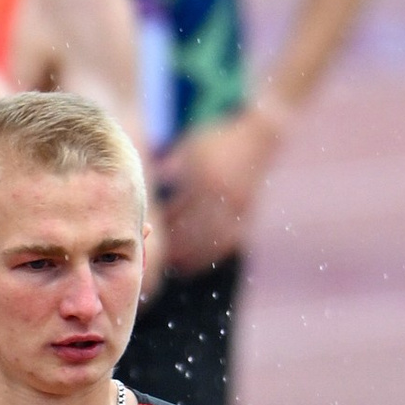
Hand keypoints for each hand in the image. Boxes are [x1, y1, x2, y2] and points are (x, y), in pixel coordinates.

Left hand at [154, 105, 278, 274]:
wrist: (258, 138)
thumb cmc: (217, 142)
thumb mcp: (190, 149)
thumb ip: (169, 168)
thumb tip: (149, 183)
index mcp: (204, 179)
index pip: (177, 211)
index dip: (161, 226)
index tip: (146, 239)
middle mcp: (221, 196)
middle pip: (192, 230)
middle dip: (173, 247)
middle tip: (156, 259)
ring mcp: (236, 207)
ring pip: (210, 241)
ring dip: (191, 255)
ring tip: (174, 266)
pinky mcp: (246, 214)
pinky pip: (227, 241)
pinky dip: (210, 254)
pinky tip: (197, 262)